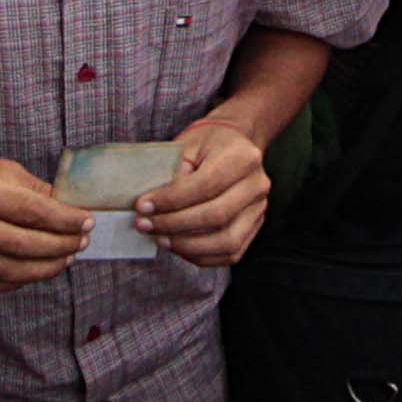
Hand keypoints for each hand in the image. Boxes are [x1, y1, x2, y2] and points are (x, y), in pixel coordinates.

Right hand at [0, 147, 92, 289]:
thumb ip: (33, 189)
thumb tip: (71, 209)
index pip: (28, 210)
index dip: (63, 219)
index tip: (86, 221)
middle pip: (21, 244)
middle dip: (60, 246)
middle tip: (82, 241)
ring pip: (8, 269)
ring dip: (46, 267)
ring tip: (66, 257)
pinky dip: (21, 279)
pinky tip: (39, 268)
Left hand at [138, 113, 280, 266]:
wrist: (234, 146)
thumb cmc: (207, 146)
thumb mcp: (187, 147)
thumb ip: (173, 175)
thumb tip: (151, 208)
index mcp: (243, 157)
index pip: (205, 185)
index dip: (171, 200)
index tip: (142, 206)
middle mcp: (257, 184)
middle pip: (217, 215)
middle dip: (175, 225)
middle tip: (145, 225)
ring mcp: (259, 208)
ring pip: (227, 241)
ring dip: (188, 246)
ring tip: (160, 239)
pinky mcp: (255, 227)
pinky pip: (231, 253)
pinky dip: (201, 256)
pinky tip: (178, 247)